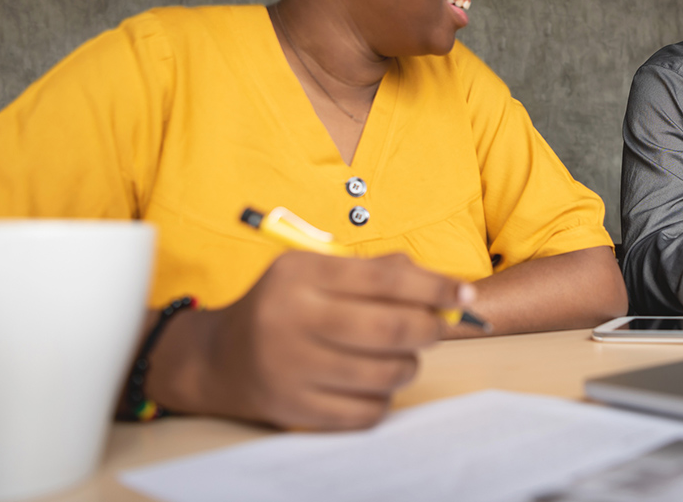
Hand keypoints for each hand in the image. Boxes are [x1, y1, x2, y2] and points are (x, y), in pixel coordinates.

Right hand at [147, 252, 469, 429]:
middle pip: (391, 329)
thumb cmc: (284, 306)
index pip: (385, 278)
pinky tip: (374, 384)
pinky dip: (383, 399)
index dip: (435, 286)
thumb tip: (442, 285)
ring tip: (402, 356)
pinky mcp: (293, 409)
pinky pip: (365, 411)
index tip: (464, 294)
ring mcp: (291, 368)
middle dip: (430, 329)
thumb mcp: (316, 271)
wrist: (218, 359)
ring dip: (409, 365)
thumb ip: (375, 271)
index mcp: (301, 275)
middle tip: (437, 328)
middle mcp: (292, 319)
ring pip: (385, 374)